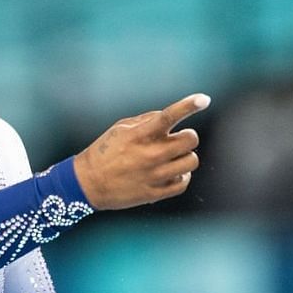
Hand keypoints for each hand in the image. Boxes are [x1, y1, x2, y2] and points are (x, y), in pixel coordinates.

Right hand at [72, 94, 207, 209]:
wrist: (89, 183)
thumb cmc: (106, 151)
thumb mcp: (121, 128)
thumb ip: (148, 120)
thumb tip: (172, 117)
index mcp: (140, 135)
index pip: (169, 116)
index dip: (188, 105)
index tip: (203, 99)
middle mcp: (150, 154)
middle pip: (190, 139)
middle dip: (187, 136)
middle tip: (177, 139)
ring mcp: (154, 175)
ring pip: (191, 161)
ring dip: (185, 157)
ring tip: (172, 158)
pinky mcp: (155, 193)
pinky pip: (184, 182)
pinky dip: (181, 176)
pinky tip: (170, 173)